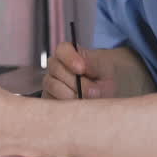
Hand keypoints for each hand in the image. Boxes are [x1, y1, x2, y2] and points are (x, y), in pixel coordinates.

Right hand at [42, 43, 156, 99]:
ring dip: (71, 95)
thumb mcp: (105, 69)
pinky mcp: (50, 99)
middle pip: (56, 69)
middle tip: (93, 91)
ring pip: (53, 87)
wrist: (106, 91)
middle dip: (75, 81)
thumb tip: (87, 80)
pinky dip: (66, 106)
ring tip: (88, 100)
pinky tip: (79, 107)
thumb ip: (95, 69)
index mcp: (68, 53)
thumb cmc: (104, 76)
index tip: (81, 69)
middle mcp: (56, 67)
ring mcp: (51, 83)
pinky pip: (53, 102)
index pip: (62, 50)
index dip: (69, 58)